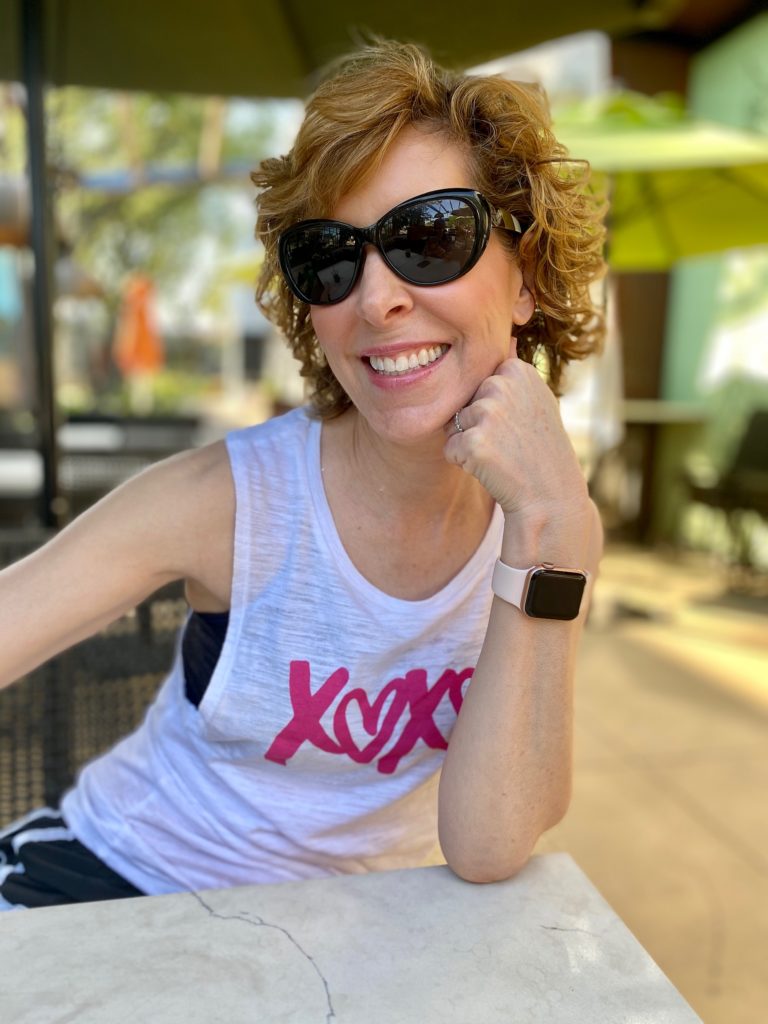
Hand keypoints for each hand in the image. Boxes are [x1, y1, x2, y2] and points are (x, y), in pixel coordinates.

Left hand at [443, 349, 588, 522]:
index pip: (478, 382)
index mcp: (517, 370)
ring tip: (502, 455)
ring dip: (470, 443)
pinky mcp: (474, 441)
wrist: (550, 495)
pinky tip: (493, 468)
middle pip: (463, 401)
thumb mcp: (536, 400)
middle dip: (477, 424)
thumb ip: (515, 373)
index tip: (517, 424)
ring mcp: (488, 412)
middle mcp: (502, 385)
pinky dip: (464, 462)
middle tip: (510, 442)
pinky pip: (449, 448)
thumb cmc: (541, 449)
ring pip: (454, 424)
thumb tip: (509, 335)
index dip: (492, 408)